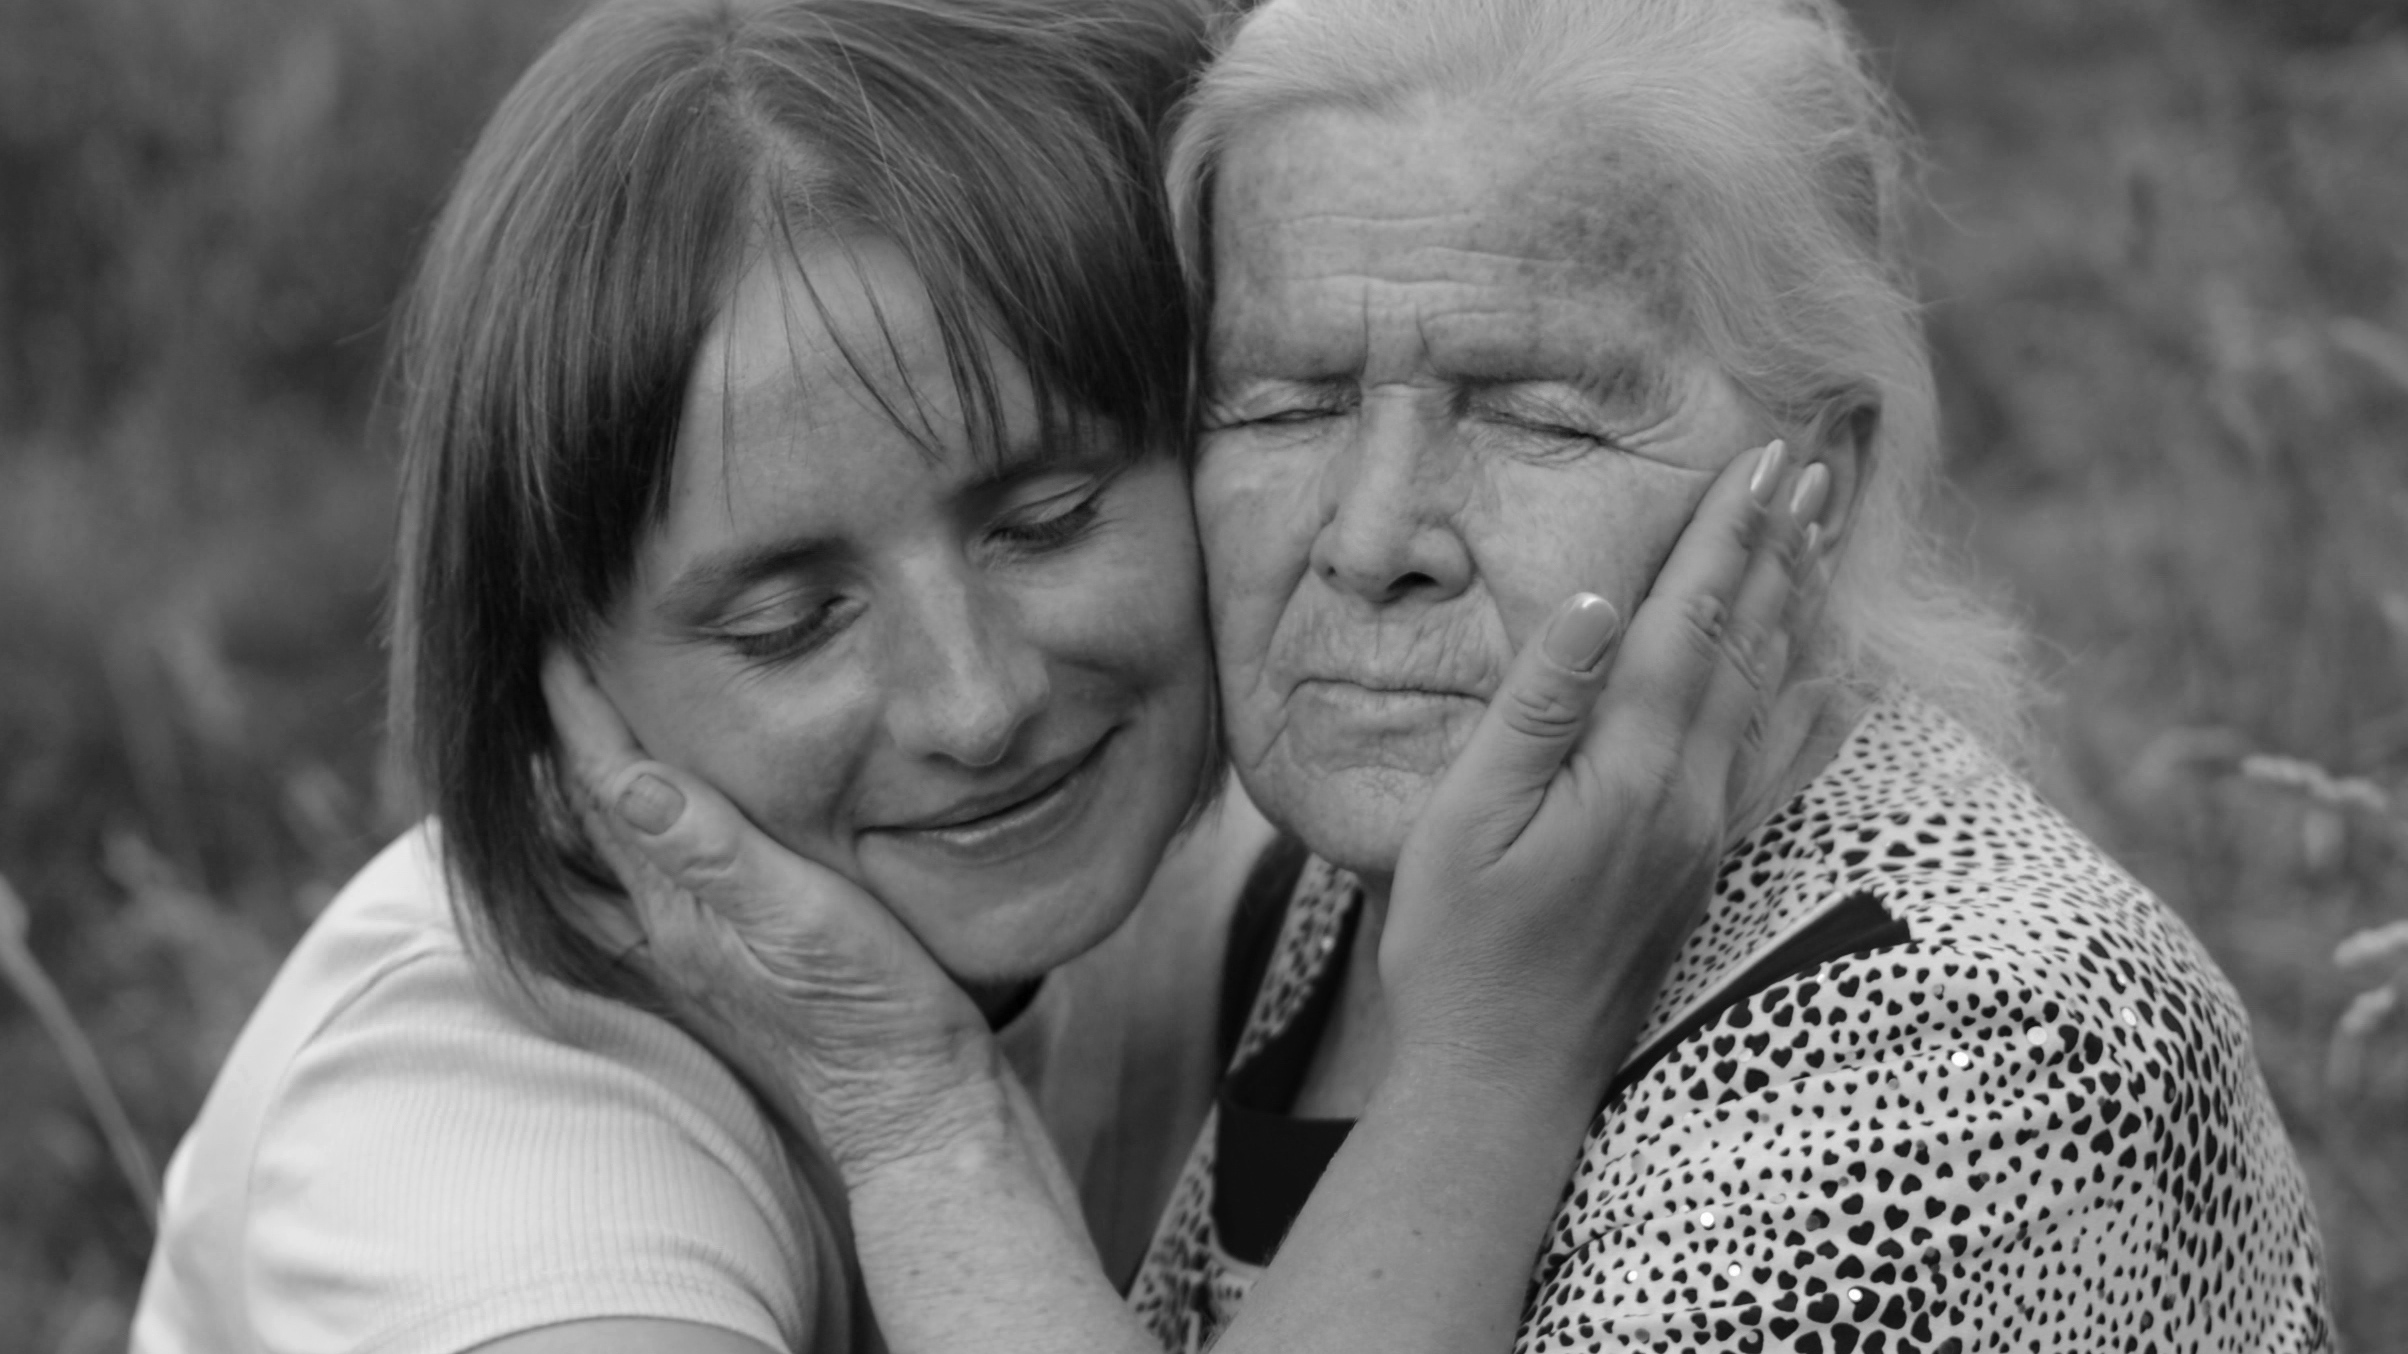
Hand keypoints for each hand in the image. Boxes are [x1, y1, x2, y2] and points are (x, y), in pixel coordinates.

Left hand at [540, 651, 1002, 1179]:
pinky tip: (659, 803)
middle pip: (587, 814)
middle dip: (565, 735)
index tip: (555, 633)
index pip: (604, 785)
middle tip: (558, 657)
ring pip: (611, 845)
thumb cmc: (872, 1013)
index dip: (577, 707)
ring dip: (591, 778)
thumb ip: (716, 853)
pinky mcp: (728, 956)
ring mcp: (694, 945)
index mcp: (676, 907)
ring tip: (583, 714)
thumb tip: (626, 779)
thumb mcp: (804, 922)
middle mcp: (666, 926)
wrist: (914, 1103)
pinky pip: (654, 870)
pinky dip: (636, 819)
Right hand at [1380, 438, 1830, 1089]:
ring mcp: (1706, 835)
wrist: (1506, 1083)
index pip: (1691, 623)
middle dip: (1779, 546)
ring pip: (1771, 693)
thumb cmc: (1460, 953)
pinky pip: (1776, 767)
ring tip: (1828, 534)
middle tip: (1816, 462)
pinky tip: (1832, 681)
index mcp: (1630, 774)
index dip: (1726, 535)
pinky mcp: (1703, 868)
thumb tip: (1593, 602)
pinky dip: (1811, 709)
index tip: (1760, 457)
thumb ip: (1535, 707)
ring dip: (1799, 604)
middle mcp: (1690, 797)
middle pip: (1750, 644)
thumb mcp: (1463, 822)